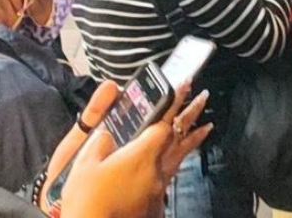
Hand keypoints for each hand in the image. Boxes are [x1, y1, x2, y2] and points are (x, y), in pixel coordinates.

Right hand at [43, 81, 211, 217]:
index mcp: (141, 156)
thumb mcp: (85, 166)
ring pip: (179, 157)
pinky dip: (178, 161)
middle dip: (190, 114)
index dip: (172, 103)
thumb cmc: (87, 201)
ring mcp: (157, 188)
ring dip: (192, 139)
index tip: (181, 86)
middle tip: (203, 96)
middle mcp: (156, 170)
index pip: (163, 123)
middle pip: (179, 137)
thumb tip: (107, 134)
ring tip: (207, 126)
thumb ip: (99, 143)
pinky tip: (178, 159)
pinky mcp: (154, 204)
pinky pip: (170, 174)